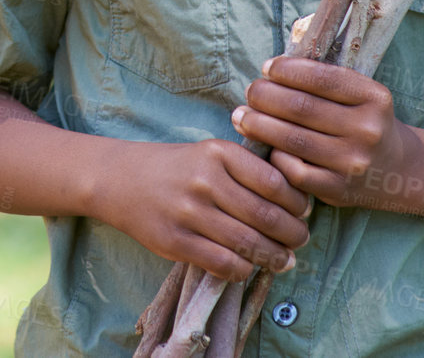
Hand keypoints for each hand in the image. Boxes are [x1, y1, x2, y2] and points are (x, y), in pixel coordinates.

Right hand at [93, 138, 311, 281]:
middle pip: (266, 216)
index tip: (303, 212)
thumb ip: (248, 169)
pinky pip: (223, 263)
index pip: (275, 182)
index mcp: (219, 153)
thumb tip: (297, 202)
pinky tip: (250, 267)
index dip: (297, 203)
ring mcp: (188, 212)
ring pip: (248, 243)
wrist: (120, 180)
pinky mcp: (174, 241)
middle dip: (293, 234)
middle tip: (300, 240)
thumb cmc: (177, 168)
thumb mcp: (210, 152)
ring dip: (274, 257)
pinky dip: (244, 270)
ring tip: (283, 260)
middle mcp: (205, 180)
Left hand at [233, 57, 408, 209]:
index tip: (267, 67)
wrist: (399, 171)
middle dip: (265, 96)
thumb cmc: (365, 123)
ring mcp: (354, 162)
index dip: (287, 70)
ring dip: (259, 125)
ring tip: (242, 116)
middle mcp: (367, 129)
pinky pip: (296, 172)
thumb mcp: (360, 95)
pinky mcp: (340, 189)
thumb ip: (324, 81)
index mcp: (374, 97)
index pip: (321, 77)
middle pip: (301, 108)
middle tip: (250, 92)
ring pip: (293, 140)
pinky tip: (266, 147)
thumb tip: (271, 70)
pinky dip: (275, 157)